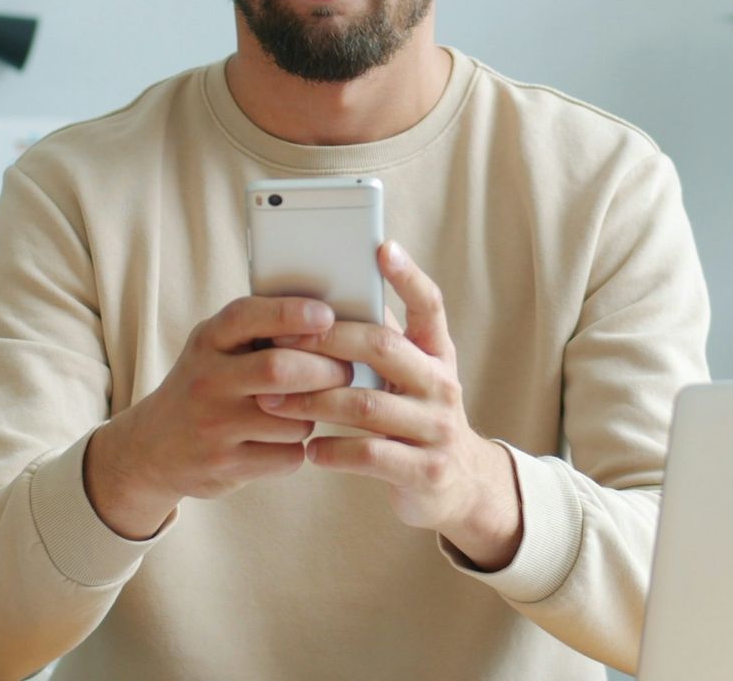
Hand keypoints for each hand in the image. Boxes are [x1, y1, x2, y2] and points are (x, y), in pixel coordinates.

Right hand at [87, 296, 352, 538]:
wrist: (152, 448)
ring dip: (313, 414)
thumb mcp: (215, 347)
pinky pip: (289, 455)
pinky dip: (298, 447)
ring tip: (304, 409)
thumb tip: (330, 318)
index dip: (290, 313)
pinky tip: (283, 440)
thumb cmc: (205, 384)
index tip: (326, 316)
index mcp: (207, 340)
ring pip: (294, 418)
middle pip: (280, 369)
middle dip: (325, 369)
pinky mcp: (225, 466)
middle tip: (345, 370)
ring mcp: (214, 426)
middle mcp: (206, 380)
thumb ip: (258, 329)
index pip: (247, 316)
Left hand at [257, 242, 521, 570]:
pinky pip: (370, 455)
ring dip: (313, 401)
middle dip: (327, 342)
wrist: (460, 485)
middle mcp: (442, 385)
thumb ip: (381, 343)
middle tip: (280, 342)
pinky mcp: (425, 470)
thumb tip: (329, 299)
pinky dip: (333, 451)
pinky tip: (309, 449)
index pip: (430, 305)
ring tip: (273, 401)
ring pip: (366, 406)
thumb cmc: (417, 417)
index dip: (408, 275)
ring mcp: (436, 429)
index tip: (383, 246)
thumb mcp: (411, 376)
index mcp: (437, 354)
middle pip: (383, 348)